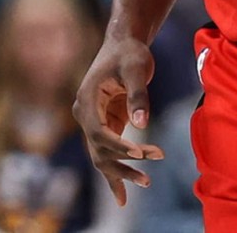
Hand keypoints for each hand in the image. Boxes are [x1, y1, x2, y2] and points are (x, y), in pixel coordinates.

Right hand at [73, 36, 164, 205]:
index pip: (98, 133)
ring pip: (102, 156)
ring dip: (121, 172)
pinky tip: (123, 195)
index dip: (119, 146)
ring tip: (146, 183)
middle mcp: (85, 114)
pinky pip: (109, 152)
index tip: (142, 152)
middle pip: (99, 150)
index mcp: (87, 100)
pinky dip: (117, 170)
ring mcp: (93, 121)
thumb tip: (141, 124)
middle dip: (124, 163)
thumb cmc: (130, 52)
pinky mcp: (105, 124)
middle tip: (151, 172)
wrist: (125, 42)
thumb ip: (138, 94)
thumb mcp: (136, 68)